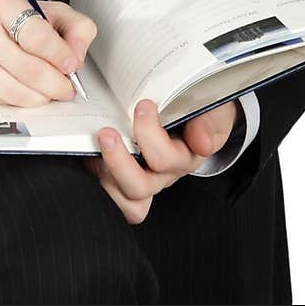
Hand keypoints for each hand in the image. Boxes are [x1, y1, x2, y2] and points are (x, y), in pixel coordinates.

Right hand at [0, 0, 96, 105]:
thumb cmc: (6, 19)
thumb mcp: (45, 10)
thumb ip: (74, 26)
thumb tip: (77, 56)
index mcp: (3, 4)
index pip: (36, 35)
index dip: (60, 54)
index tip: (72, 65)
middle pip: (28, 69)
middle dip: (56, 84)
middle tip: (67, 87)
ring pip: (14, 91)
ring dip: (41, 97)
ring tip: (50, 92)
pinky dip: (20, 101)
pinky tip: (27, 91)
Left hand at [83, 98, 238, 223]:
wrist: (197, 114)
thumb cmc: (201, 110)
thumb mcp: (213, 110)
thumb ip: (209, 123)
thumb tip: (202, 143)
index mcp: (186, 156)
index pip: (168, 159)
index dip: (150, 136)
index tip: (143, 105)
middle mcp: (165, 175)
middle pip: (141, 186)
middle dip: (120, 162)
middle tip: (107, 133)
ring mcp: (146, 180)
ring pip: (127, 200)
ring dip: (107, 174)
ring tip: (97, 145)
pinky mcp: (126, 179)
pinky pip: (114, 196)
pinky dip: (99, 179)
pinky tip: (91, 155)